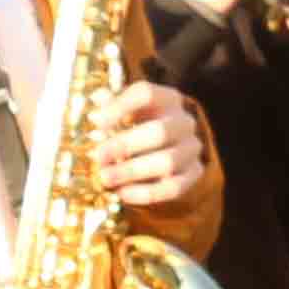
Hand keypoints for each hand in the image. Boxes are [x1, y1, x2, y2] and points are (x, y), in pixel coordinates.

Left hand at [97, 83, 208, 205]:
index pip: (146, 94)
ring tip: (105, 178)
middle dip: (124, 145)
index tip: (95, 121)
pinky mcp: (193, 174)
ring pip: (167, 162)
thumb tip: (97, 100)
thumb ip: (112, 106)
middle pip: (159, 131)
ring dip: (132, 171)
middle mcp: (184, 122)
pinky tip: (122, 193)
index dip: (120, 106)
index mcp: (167, 98)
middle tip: (98, 156)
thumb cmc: (139, 125)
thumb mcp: (127, 111)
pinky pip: (173, 187)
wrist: (165, 151)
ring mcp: (191, 149)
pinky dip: (145, 193)